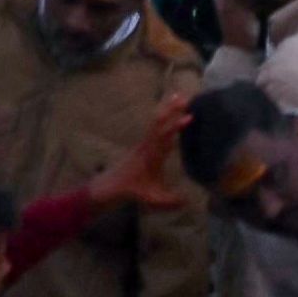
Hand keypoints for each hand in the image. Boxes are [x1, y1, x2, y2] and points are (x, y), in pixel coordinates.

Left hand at [91, 96, 197, 213]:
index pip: (164, 136)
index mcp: (151, 155)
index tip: (190, 117)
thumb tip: (189, 201)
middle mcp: (147, 145)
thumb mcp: (151, 198)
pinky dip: (163, 116)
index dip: (176, 126)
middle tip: (186, 96)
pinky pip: (154, 126)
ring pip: (156, 121)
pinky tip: (168, 111)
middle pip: (159, 122)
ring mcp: (144, 143)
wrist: (108, 188)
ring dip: (167, 109)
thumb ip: (170, 201)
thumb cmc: (130, 191)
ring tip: (178, 96)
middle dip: (171, 109)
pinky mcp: (143, 145)